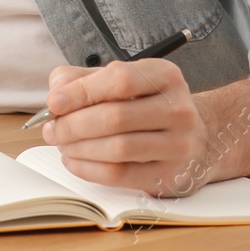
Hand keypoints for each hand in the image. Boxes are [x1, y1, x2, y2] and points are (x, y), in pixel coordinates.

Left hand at [41, 59, 212, 197]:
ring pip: (118, 148)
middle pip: (116, 117)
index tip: (53, 102)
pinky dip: (89, 170)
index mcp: (165, 75)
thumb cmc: (148, 106)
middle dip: (73, 125)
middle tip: (51, 129)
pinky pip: (121, 175)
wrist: (198, 138)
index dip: (82, 92)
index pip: (120, 80)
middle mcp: (178, 108)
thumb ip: (84, 80)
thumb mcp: (124, 81)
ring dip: (79, 148)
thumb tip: (56, 96)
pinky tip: (75, 161)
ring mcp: (179, 144)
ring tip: (62, 144)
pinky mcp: (171, 175)